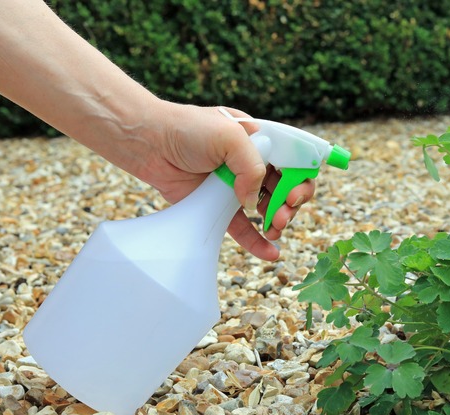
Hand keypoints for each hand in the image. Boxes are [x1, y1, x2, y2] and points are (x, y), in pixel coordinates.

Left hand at [134, 102, 314, 260]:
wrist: (148, 142)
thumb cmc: (186, 128)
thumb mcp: (229, 136)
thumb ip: (252, 165)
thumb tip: (252, 201)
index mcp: (261, 140)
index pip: (294, 160)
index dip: (301, 177)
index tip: (294, 192)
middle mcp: (251, 163)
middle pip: (285, 187)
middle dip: (292, 202)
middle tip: (284, 212)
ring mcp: (235, 186)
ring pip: (267, 208)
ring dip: (278, 220)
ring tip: (275, 227)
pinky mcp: (217, 206)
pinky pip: (242, 228)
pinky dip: (258, 241)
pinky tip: (271, 252)